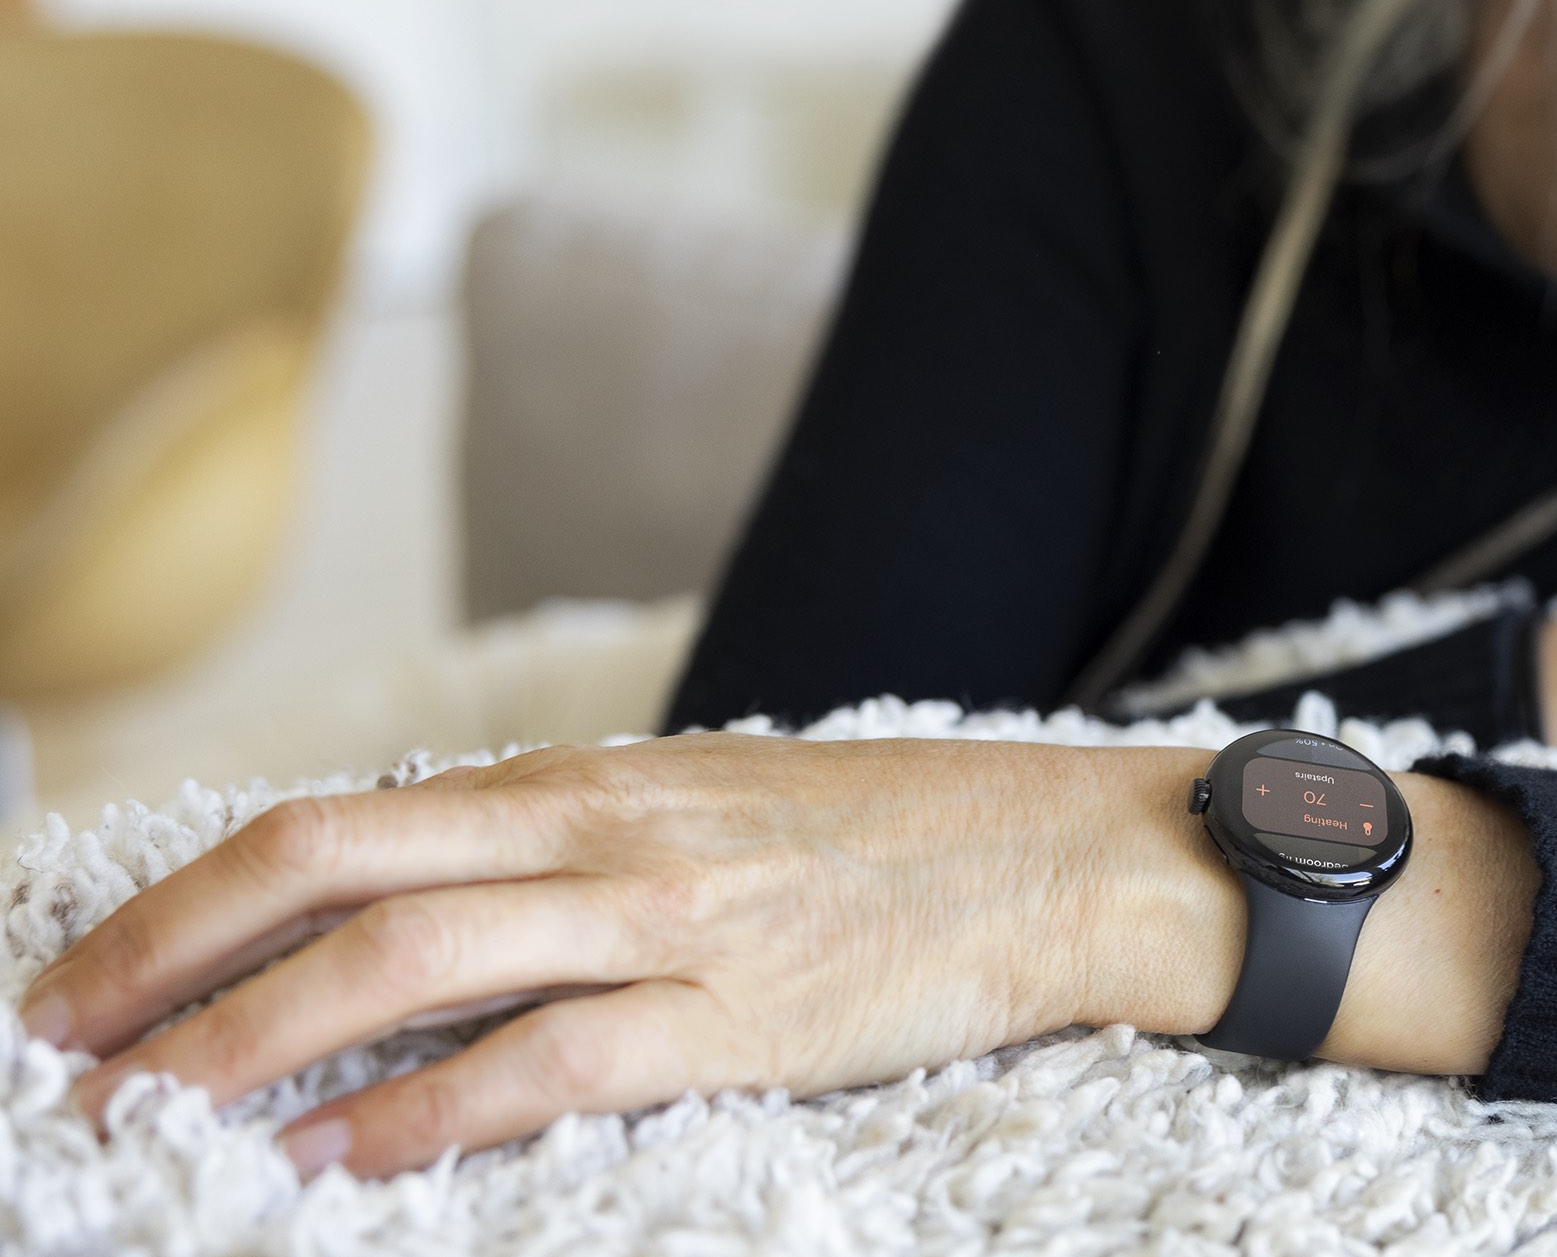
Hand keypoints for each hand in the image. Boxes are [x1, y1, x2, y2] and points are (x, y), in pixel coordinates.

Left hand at [17, 734, 1535, 1178]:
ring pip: (409, 959)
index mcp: (587, 778)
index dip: (187, 898)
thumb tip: (422, 909)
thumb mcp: (709, 806)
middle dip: (167, 961)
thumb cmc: (887, 843)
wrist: (1066, 858)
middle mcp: (604, 828)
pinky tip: (331, 1165)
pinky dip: (417, 1117)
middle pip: (332, 867)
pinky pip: (542, 1063)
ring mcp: (669, 916)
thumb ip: (571, 846)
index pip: (337, 821)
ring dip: (252, 1044)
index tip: (84, 974)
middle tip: (54, 1049)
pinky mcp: (737, 1013)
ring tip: (145, 1119)